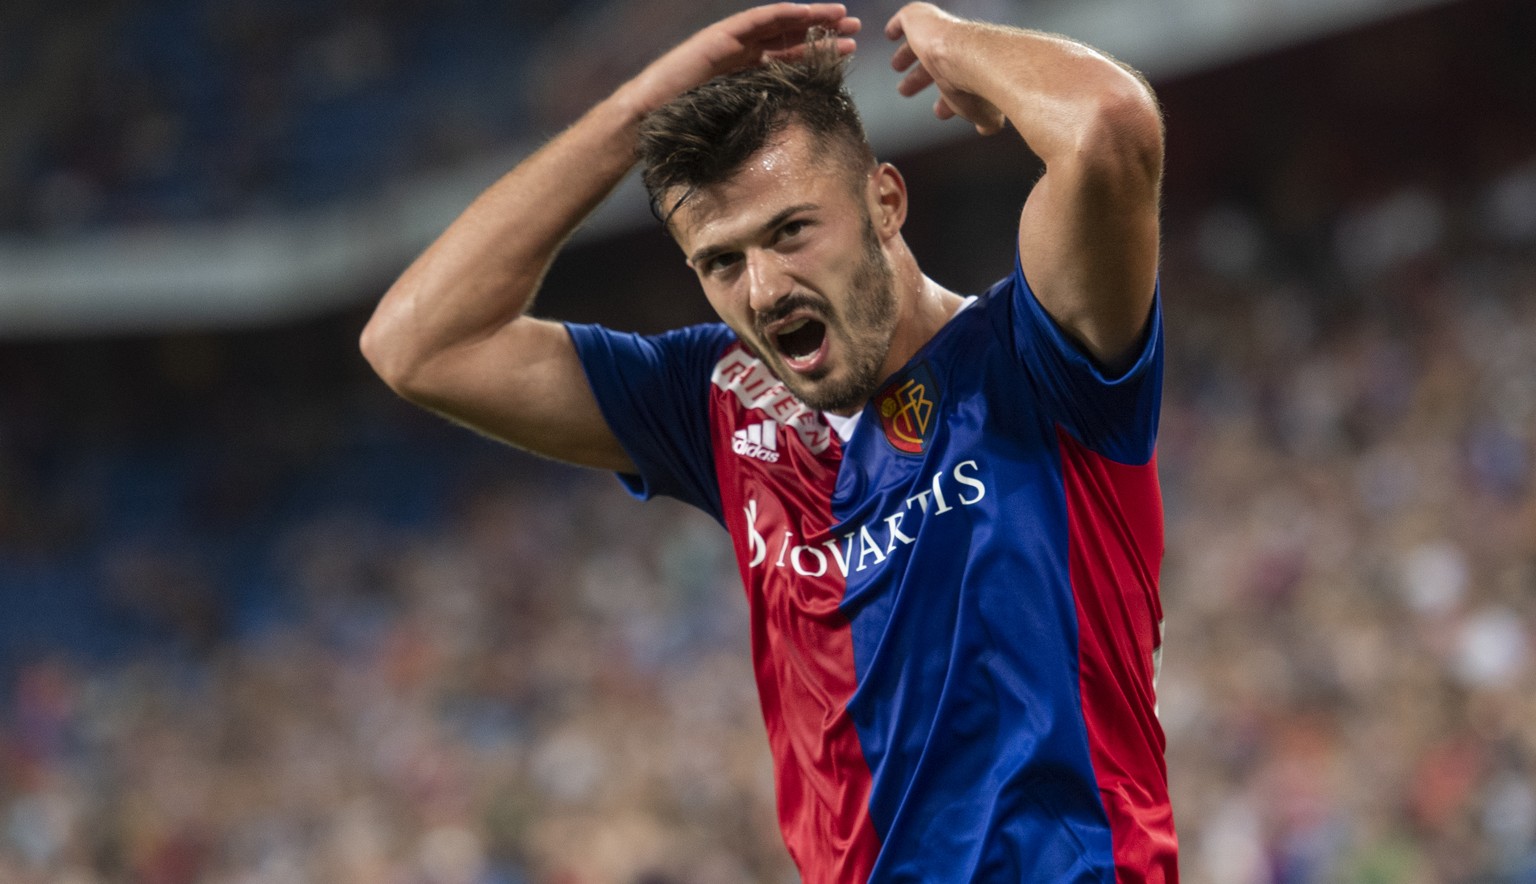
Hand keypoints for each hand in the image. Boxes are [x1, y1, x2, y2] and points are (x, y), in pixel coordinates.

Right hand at [626, 3, 860, 111]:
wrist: (651, 118)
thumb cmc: (687, 128)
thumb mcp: (736, 120)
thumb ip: (762, 114)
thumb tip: (798, 129)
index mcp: (748, 72)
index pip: (791, 57)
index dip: (820, 50)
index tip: (848, 50)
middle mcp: (743, 53)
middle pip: (791, 37)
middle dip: (824, 31)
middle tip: (856, 29)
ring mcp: (731, 42)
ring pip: (779, 24)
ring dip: (811, 19)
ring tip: (842, 18)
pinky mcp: (720, 37)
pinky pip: (756, 21)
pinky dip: (781, 15)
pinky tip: (805, 12)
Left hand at [886, 2, 1005, 134]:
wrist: (974, 59)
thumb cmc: (980, 88)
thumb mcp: (985, 112)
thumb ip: (985, 120)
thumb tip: (985, 129)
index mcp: (971, 70)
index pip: (956, 83)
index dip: (948, 98)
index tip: (940, 111)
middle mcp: (956, 50)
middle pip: (935, 62)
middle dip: (920, 79)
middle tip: (904, 90)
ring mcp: (939, 33)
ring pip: (920, 43)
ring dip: (907, 55)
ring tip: (896, 67)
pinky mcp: (921, 20)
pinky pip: (907, 19)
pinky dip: (898, 26)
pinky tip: (891, 33)